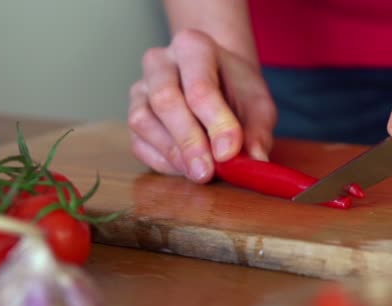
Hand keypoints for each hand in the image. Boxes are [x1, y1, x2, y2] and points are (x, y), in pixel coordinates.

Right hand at [128, 29, 276, 182]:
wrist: (218, 83)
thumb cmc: (237, 91)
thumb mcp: (258, 105)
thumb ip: (257, 131)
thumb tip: (255, 160)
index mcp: (194, 47)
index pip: (200, 86)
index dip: (215, 123)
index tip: (227, 153)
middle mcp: (160, 61)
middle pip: (165, 100)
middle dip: (188, 141)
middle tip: (207, 172)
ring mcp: (140, 88)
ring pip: (142, 121)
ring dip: (173, 153)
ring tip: (200, 172)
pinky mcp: (133, 115)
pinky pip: (138, 143)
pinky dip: (162, 161)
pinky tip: (186, 169)